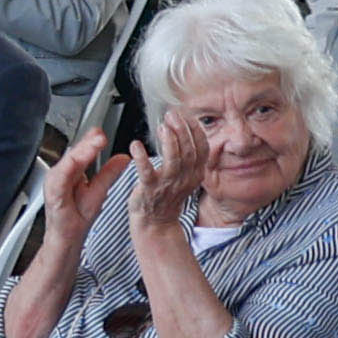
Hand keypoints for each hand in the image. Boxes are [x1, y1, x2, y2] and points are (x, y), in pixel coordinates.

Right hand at [36, 120, 121, 258]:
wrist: (67, 238)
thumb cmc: (77, 217)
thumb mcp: (100, 191)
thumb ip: (109, 174)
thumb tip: (123, 159)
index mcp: (72, 173)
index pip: (82, 152)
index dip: (92, 141)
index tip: (102, 132)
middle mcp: (62, 175)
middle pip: (74, 154)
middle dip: (87, 143)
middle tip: (100, 134)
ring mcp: (55, 184)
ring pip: (66, 163)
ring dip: (79, 152)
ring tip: (93, 143)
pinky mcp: (52, 194)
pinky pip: (59, 179)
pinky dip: (67, 169)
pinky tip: (76, 160)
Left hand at [130, 106, 207, 239]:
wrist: (156, 222)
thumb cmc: (167, 195)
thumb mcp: (186, 176)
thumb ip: (188, 156)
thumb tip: (186, 130)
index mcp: (195, 173)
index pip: (202, 148)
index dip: (195, 131)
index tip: (185, 116)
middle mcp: (185, 178)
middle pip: (189, 151)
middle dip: (182, 130)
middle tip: (172, 116)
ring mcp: (168, 184)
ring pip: (174, 159)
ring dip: (169, 141)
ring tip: (162, 127)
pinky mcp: (150, 189)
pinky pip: (147, 172)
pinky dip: (141, 158)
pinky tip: (136, 145)